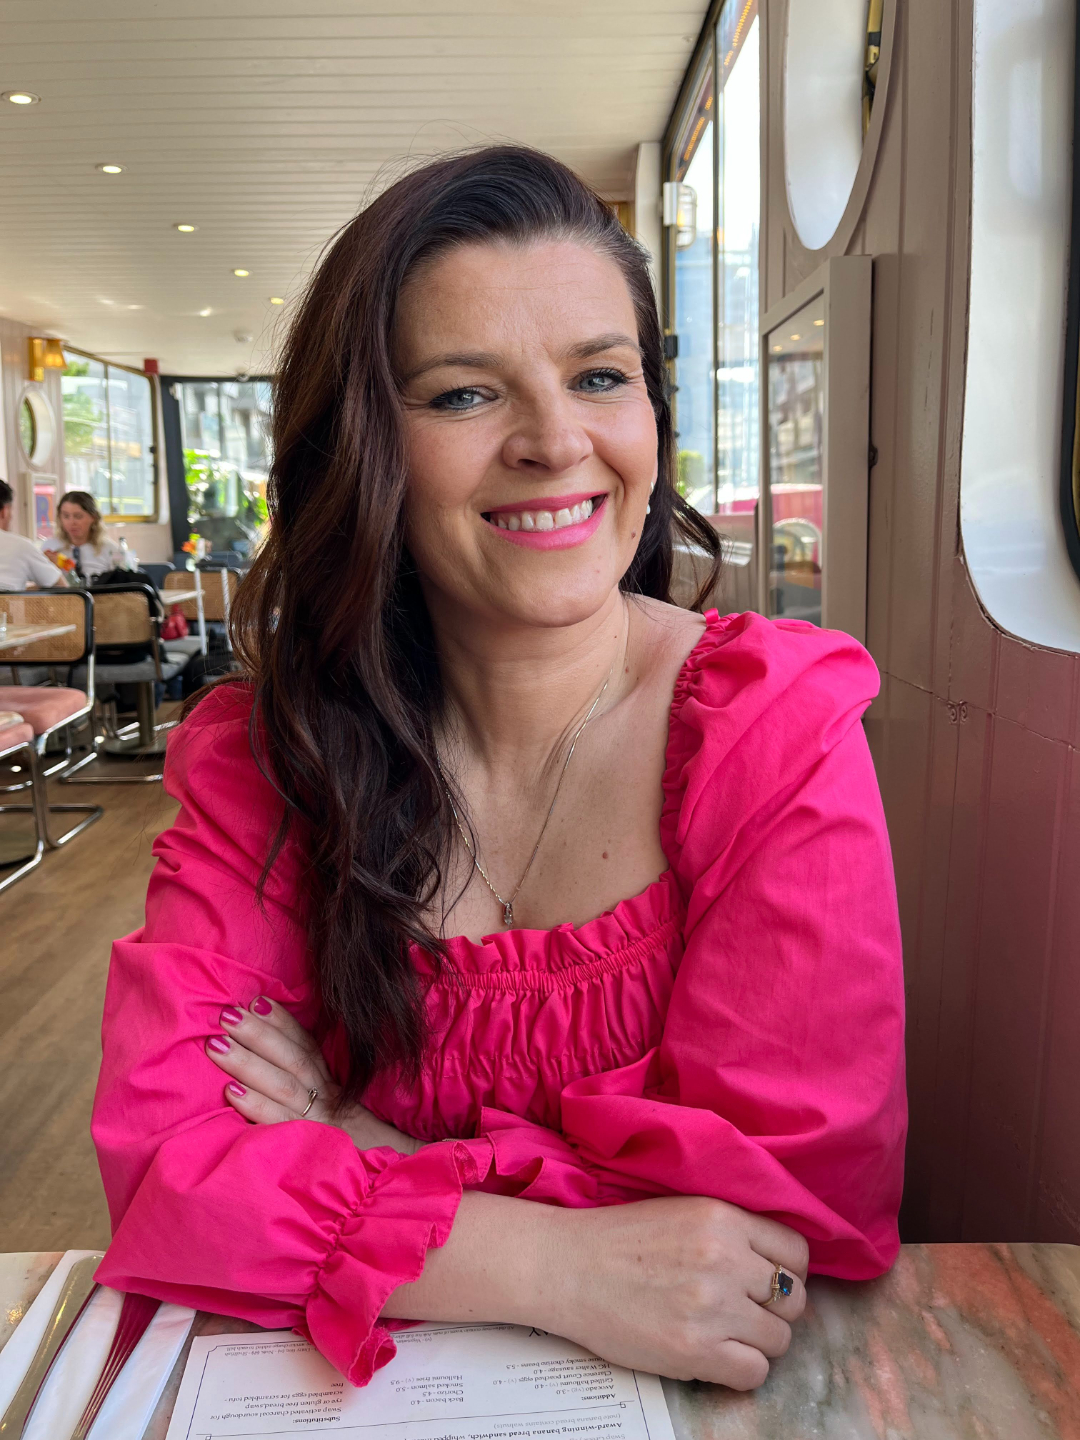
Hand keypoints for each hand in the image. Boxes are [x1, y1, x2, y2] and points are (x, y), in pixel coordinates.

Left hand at [204, 997, 421, 1155]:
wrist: (394, 1180)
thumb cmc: (361, 1147)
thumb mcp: (344, 1111)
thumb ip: (318, 1088)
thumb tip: (276, 1060)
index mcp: (333, 1085)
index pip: (307, 1046)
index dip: (282, 1023)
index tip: (256, 1000)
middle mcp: (328, 1097)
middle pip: (292, 1058)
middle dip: (258, 1034)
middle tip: (225, 1014)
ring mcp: (320, 1121)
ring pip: (283, 1084)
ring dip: (248, 1062)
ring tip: (216, 1044)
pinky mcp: (312, 1147)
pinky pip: (282, 1123)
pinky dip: (257, 1106)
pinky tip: (231, 1092)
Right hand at [541, 1195, 807, 1388]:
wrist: (566, 1268)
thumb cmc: (618, 1240)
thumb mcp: (682, 1212)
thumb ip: (731, 1230)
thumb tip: (776, 1263)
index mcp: (722, 1217)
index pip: (796, 1251)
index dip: (786, 1270)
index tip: (767, 1282)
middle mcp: (725, 1258)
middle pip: (793, 1298)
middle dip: (774, 1309)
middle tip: (743, 1312)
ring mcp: (712, 1306)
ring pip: (779, 1339)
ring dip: (757, 1341)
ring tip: (725, 1335)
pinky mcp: (695, 1351)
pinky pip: (755, 1373)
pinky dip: (741, 1371)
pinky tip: (715, 1357)